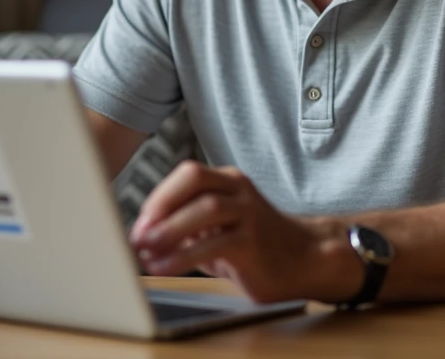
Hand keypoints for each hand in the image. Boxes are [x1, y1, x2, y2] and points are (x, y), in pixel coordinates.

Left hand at [128, 161, 361, 302]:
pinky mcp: (253, 242)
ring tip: (145, 252)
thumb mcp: (218, 230)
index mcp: (229, 181)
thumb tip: (144, 235)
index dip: (159, 197)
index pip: (188, 175)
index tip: (139, 224)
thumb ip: (188, 227)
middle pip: (194, 178)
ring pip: (205, 208)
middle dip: (161, 205)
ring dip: (169, 230)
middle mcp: (240, 190)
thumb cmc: (256, 245)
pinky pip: (214, 244)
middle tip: (139, 234)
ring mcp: (249, 213)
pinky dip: (183, 256)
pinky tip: (164, 268)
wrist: (306, 261)